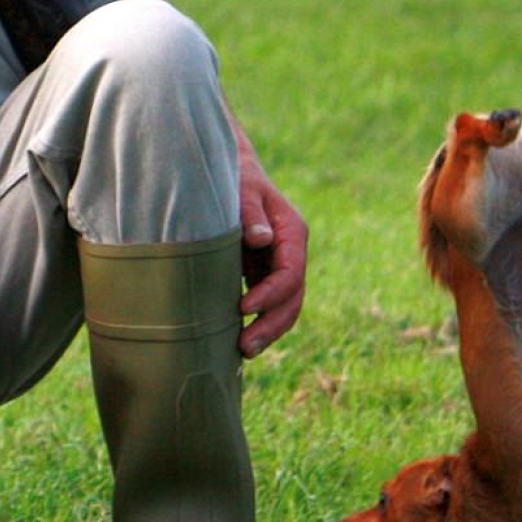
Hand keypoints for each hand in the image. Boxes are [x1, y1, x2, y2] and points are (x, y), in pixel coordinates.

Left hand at [234, 125, 307, 357]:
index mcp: (292, 232)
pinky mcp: (263, 274)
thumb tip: (261, 238)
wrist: (229, 170)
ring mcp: (278, 265)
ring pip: (285, 306)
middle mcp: (291, 253)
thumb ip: (251, 212)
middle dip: (272, 324)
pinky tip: (238, 340)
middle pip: (293, 297)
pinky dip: (258, 322)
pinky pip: (268, 305)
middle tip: (245, 346)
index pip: (290, 272)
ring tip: (243, 351)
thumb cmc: (234, 177)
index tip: (243, 307)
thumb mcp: (242, 188)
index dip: (271, 294)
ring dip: (268, 330)